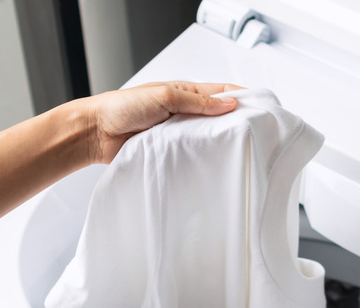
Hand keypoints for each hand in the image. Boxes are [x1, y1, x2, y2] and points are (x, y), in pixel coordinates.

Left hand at [85, 81, 242, 163]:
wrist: (96, 133)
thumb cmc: (123, 107)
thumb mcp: (165, 96)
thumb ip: (197, 102)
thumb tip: (229, 104)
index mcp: (186, 92)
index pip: (222, 92)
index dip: (243, 97)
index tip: (262, 107)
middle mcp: (185, 112)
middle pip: (219, 117)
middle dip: (236, 123)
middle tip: (255, 133)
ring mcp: (178, 133)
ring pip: (207, 137)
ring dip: (219, 142)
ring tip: (239, 149)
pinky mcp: (170, 151)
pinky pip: (192, 154)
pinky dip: (202, 157)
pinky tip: (213, 163)